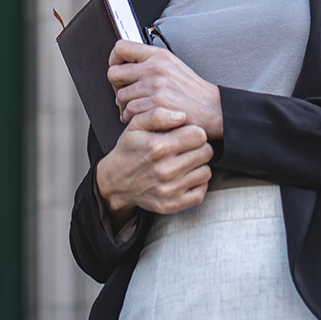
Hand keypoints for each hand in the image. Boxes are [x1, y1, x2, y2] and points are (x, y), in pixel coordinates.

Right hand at [94, 108, 212, 219]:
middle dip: (199, 147)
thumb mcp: (136, 125)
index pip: (199, 135)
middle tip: (188, 148)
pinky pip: (200, 193)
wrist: (114, 182)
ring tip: (186, 162)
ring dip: (199, 166)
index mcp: (158, 147)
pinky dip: (197, 185)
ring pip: (206, 172)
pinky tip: (187, 177)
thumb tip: (181, 116)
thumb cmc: (128, 151)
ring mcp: (169, 190)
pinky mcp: (171, 205)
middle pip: (206, 153)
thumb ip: (158, 115)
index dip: (195, 132)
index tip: (188, 134)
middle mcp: (165, 170)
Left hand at [109, 41, 224, 140]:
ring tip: (140, 111)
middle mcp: (155, 67)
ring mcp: (155, 86)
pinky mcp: (156, 104)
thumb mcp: (174, 67)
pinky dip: (134, 119)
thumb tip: (127, 67)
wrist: (213, 110)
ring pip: (121, 97)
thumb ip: (151, 63)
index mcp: (158, 55)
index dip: (114, 60)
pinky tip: (146, 119)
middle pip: (114, 74)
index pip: (121, 47)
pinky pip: (130, 112)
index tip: (119, 71)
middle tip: (129, 96)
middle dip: (118, 88)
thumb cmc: (193, 93)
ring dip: (126, 107)